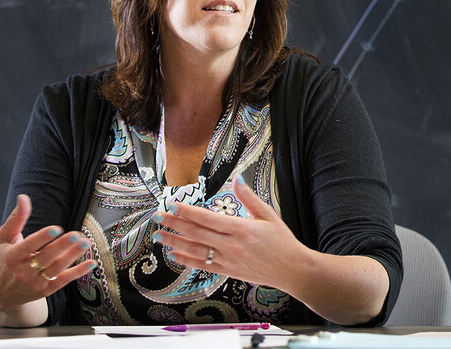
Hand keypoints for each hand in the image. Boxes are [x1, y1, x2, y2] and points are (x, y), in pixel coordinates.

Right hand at [0, 194, 95, 324]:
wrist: (1, 295)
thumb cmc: (4, 260)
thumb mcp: (5, 239)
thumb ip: (16, 219)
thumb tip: (23, 197)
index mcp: (12, 256)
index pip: (28, 246)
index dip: (41, 238)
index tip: (56, 228)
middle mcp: (23, 271)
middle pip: (45, 258)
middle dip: (62, 246)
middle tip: (76, 235)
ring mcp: (35, 282)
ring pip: (56, 269)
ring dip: (72, 256)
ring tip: (86, 243)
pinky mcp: (45, 290)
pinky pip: (63, 281)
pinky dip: (78, 273)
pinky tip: (91, 263)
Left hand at [153, 176, 309, 289]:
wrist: (292, 269)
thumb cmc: (282, 241)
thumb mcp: (269, 215)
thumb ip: (250, 198)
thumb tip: (237, 178)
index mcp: (241, 229)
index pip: (207, 218)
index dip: (187, 211)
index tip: (173, 204)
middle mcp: (231, 245)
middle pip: (196, 233)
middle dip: (174, 224)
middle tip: (158, 216)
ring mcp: (228, 260)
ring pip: (195, 250)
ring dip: (175, 243)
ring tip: (159, 236)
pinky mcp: (228, 271)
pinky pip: (202, 266)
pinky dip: (187, 260)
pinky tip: (174, 255)